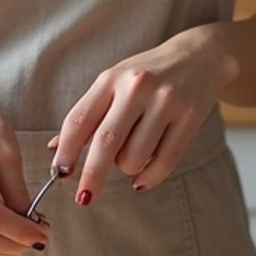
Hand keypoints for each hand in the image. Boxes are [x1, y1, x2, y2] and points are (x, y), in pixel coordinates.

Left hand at [56, 28, 238, 205]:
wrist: (199, 55)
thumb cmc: (147, 74)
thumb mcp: (114, 83)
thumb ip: (88, 115)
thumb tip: (55, 149)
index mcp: (111, 78)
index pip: (79, 119)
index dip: (65, 151)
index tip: (59, 175)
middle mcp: (136, 86)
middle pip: (106, 141)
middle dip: (92, 175)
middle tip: (84, 199)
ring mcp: (166, 100)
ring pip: (135, 156)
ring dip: (127, 168)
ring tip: (132, 156)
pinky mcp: (190, 115)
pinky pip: (165, 161)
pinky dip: (149, 177)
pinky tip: (142, 179)